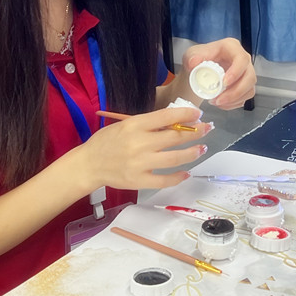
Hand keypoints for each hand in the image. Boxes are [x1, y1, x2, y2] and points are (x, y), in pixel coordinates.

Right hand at [70, 107, 211, 189]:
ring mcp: (140, 164)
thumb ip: (148, 124)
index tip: (198, 114)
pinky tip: (186, 172)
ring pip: (174, 159)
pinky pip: (165, 180)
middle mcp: (139, 143)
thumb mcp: (125, 125)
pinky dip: (178, 177)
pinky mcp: (139, 181)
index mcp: (134, 125)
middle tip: (206, 129)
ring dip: (192, 153)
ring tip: (201, 149)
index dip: (186, 114)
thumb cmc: (107, 141)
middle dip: (195, 132)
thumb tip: (176, 123)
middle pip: (175, 137)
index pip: (166, 116)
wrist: (89, 164)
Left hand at [182, 38, 255, 108]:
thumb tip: (194, 62)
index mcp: (232, 48)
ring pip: (249, 90)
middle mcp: (242, 60)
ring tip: (216, 102)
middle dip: (235, 92)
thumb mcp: (191, 55)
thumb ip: (192, 57)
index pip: (241, 59)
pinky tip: (220, 103)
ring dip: (233, 100)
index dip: (236, 72)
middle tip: (219, 99)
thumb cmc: (198, 59)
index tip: (224, 83)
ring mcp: (245, 74)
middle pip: (250, 77)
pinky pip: (244, 98)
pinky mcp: (245, 87)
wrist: (198, 71)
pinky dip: (232, 104)